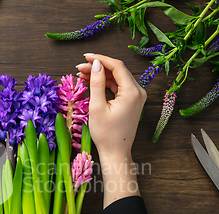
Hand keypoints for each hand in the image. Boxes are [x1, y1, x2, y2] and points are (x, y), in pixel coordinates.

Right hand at [77, 54, 145, 207]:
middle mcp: (138, 92)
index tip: (85, 56)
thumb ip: (96, 83)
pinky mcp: (132, 102)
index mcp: (132, 92)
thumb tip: (95, 64)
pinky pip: (118, 87)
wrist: (116, 153)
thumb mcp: (97, 107)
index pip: (117, 66)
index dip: (100, 59)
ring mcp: (136, 97)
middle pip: (117, 71)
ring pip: (117, 78)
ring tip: (82, 74)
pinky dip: (106, 83)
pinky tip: (92, 82)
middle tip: (79, 67)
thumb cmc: (106, 134)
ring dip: (100, 75)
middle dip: (98, 67)